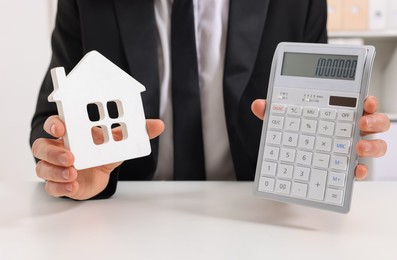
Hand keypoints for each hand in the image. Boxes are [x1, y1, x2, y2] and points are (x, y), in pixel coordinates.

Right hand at [32, 115, 163, 199]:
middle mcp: (58, 148)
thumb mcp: (119, 141)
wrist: (101, 172)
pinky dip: (60, 187)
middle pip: (41, 147)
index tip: (61, 127)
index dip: (54, 124)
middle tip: (71, 156)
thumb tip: (159, 125)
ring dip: (55, 171)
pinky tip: (73, 186)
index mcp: (71, 132)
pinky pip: (50, 186)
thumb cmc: (103, 151)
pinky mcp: (59, 183)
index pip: (55, 124)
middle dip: (54, 152)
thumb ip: (136, 132)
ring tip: (73, 173)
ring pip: (42, 167)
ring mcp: (56, 166)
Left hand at [251, 96, 389, 179]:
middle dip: (374, 120)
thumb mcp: (284, 123)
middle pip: (374, 123)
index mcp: (339, 115)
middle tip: (363, 121)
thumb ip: (274, 113)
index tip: (367, 101)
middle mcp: (350, 131)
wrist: (293, 164)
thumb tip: (259, 105)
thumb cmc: (298, 136)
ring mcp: (351, 150)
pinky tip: (355, 171)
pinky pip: (361, 170)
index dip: (368, 101)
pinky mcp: (348, 169)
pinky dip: (362, 171)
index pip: (359, 104)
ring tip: (360, 147)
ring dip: (373, 145)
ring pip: (375, 145)